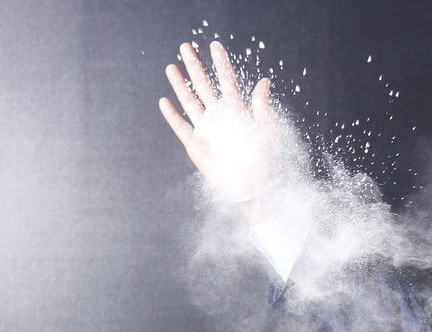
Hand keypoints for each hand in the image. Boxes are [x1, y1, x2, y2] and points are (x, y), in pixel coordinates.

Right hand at [159, 41, 281, 222]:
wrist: (254, 187)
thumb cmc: (265, 161)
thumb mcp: (267, 130)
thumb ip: (262, 106)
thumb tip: (264, 81)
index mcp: (237, 111)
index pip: (227, 81)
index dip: (221, 63)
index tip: (214, 45)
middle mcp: (219, 117)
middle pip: (204, 85)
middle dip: (195, 66)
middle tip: (185, 46)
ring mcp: (206, 130)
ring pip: (190, 102)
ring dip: (180, 85)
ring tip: (172, 66)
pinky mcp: (196, 146)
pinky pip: (181, 128)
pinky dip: (172, 115)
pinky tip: (164, 101)